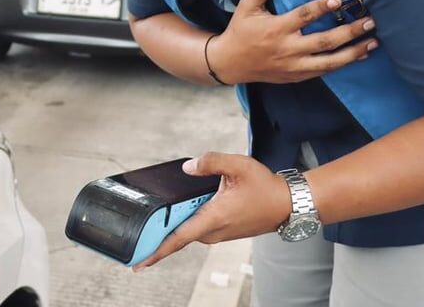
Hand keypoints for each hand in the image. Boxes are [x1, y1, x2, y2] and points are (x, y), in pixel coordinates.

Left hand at [133, 152, 289, 270]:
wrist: (286, 203)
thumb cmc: (264, 186)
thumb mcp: (237, 166)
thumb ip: (210, 162)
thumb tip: (187, 168)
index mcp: (214, 217)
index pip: (179, 237)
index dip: (158, 250)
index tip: (140, 261)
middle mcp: (215, 230)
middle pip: (180, 236)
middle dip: (159, 237)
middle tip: (137, 237)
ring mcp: (220, 233)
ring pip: (190, 232)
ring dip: (175, 228)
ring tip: (157, 220)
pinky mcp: (225, 232)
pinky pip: (200, 230)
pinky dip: (188, 224)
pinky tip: (182, 212)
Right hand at [210, 0, 377, 83]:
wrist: (229, 64)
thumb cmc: (240, 32)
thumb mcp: (247, 7)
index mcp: (277, 29)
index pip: (303, 16)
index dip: (321, 7)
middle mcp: (288, 49)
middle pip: (324, 42)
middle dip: (350, 32)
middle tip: (370, 22)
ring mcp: (294, 66)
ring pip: (329, 62)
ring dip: (354, 52)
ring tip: (373, 42)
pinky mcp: (296, 76)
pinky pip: (324, 72)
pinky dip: (342, 64)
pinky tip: (359, 56)